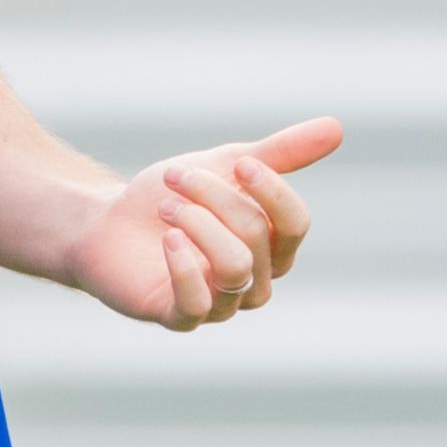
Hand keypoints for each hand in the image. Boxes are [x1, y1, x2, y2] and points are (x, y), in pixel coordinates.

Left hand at [65, 116, 339, 331]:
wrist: (109, 223)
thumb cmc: (174, 197)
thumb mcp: (227, 166)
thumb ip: (280, 154)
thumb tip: (337, 127)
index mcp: (273, 247)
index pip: (295, 225)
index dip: (272, 192)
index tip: (239, 163)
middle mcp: (255, 281)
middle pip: (257, 237)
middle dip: (215, 197)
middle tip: (176, 176)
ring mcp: (221, 305)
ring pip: (234, 268)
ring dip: (198, 224)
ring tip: (166, 205)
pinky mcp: (181, 318)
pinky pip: (197, 303)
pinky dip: (184, 266)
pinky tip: (168, 238)